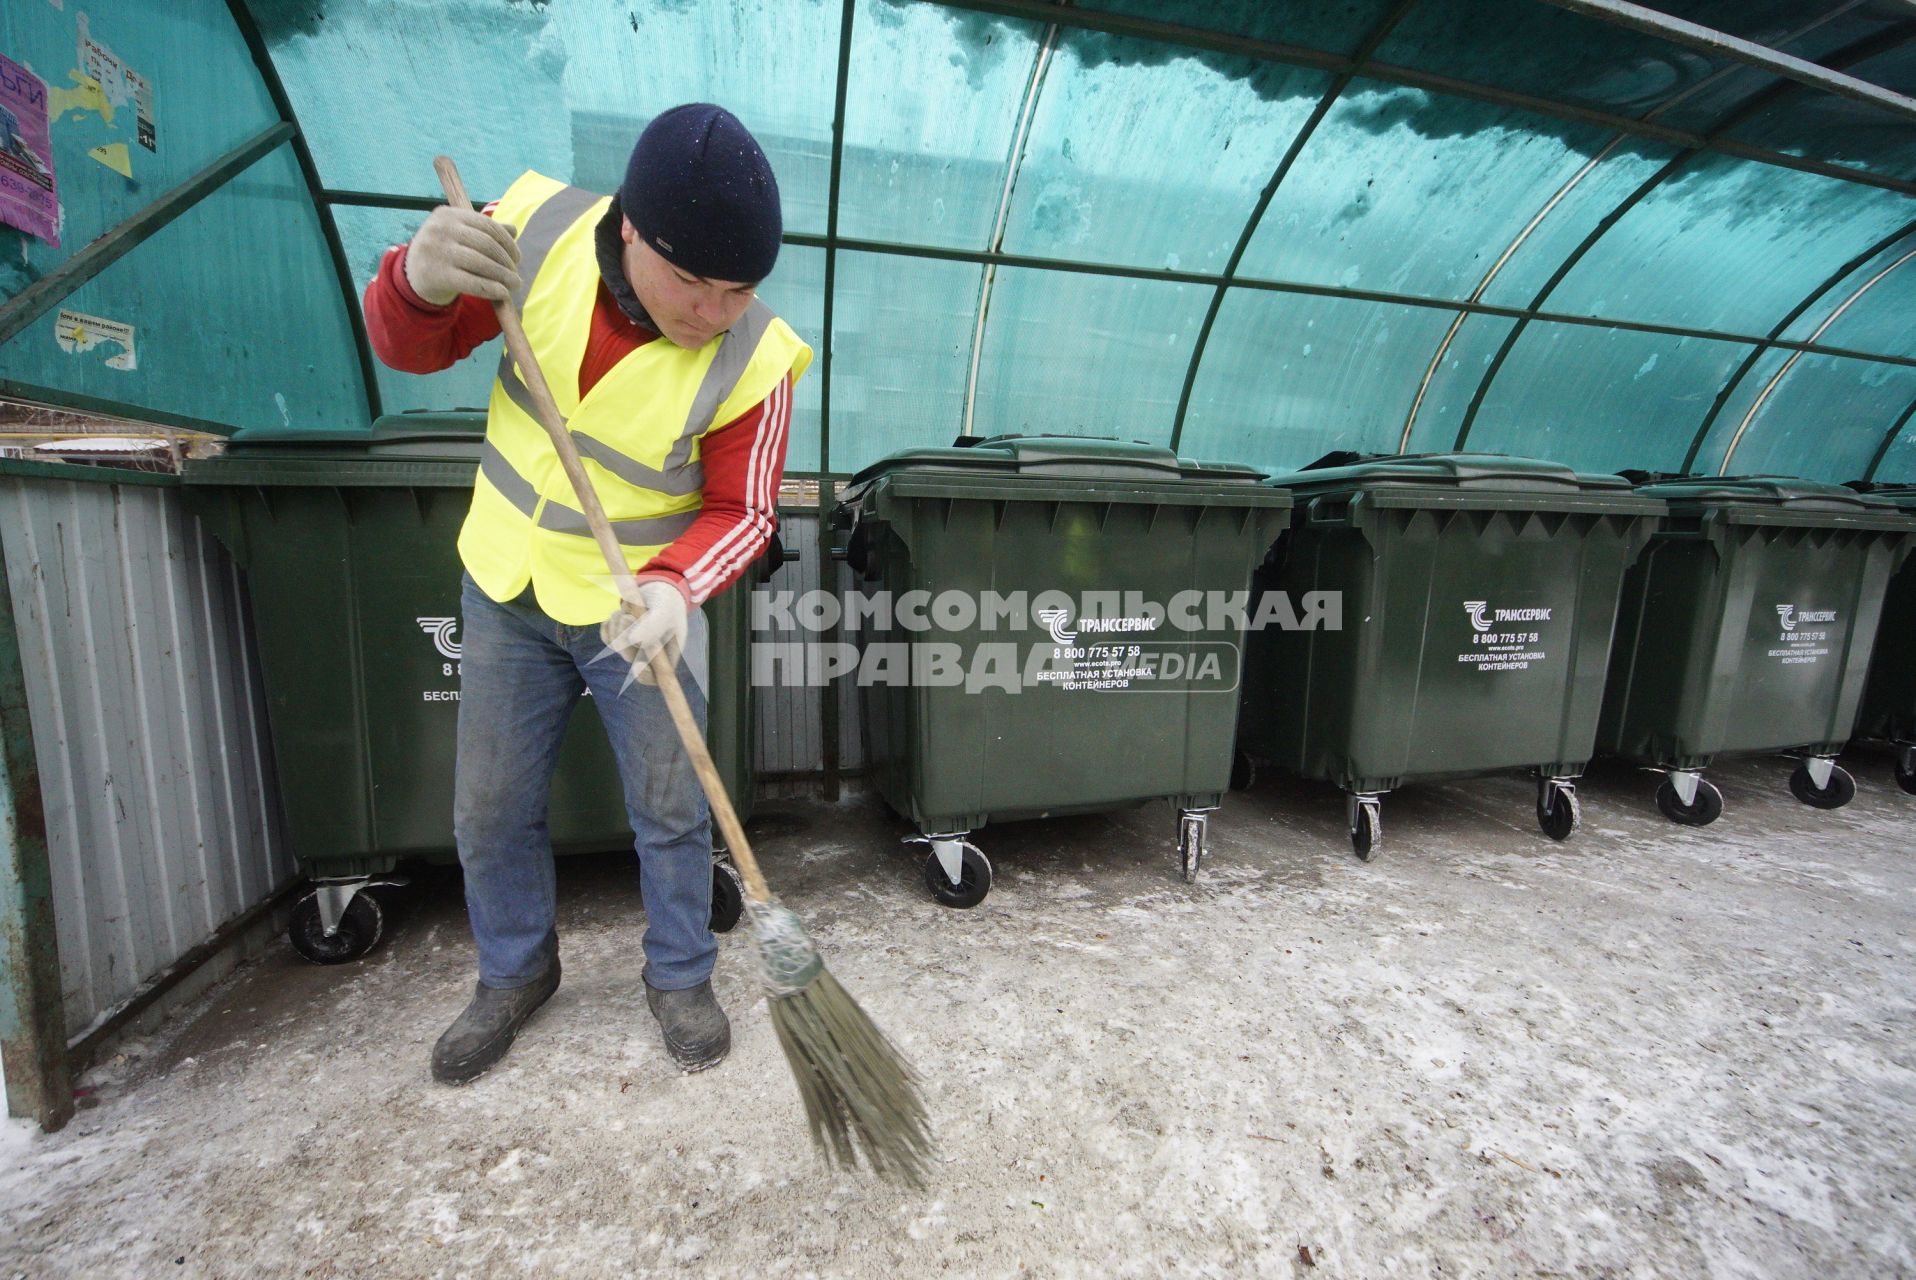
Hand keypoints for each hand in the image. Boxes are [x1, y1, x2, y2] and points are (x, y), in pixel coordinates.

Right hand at [403, 204, 522, 305]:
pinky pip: (473, 282)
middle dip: (507, 261)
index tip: (517, 257)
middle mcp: (440, 229)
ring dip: (504, 276)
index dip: (507, 243)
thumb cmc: (443, 254)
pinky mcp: (437, 275)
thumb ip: (484, 231)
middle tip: (515, 274)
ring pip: (482, 263)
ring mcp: (437, 251)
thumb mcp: (459, 237)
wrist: (412, 276)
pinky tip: (503, 293)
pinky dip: (492, 289)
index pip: (487, 225)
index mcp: (447, 214)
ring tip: (515, 284)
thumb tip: (513, 229)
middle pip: (487, 244)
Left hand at [600, 578, 690, 685]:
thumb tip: (633, 640)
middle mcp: (648, 656)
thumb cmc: (668, 602)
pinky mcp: (619, 639)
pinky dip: (608, 625)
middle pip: (629, 657)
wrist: (658, 590)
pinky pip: (606, 637)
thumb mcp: (664, 610)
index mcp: (665, 656)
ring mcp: (632, 649)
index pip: (653, 676)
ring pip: (615, 645)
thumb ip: (653, 626)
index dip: (644, 674)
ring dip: (617, 624)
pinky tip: (616, 616)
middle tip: (627, 616)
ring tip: (626, 609)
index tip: (638, 665)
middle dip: (624, 635)